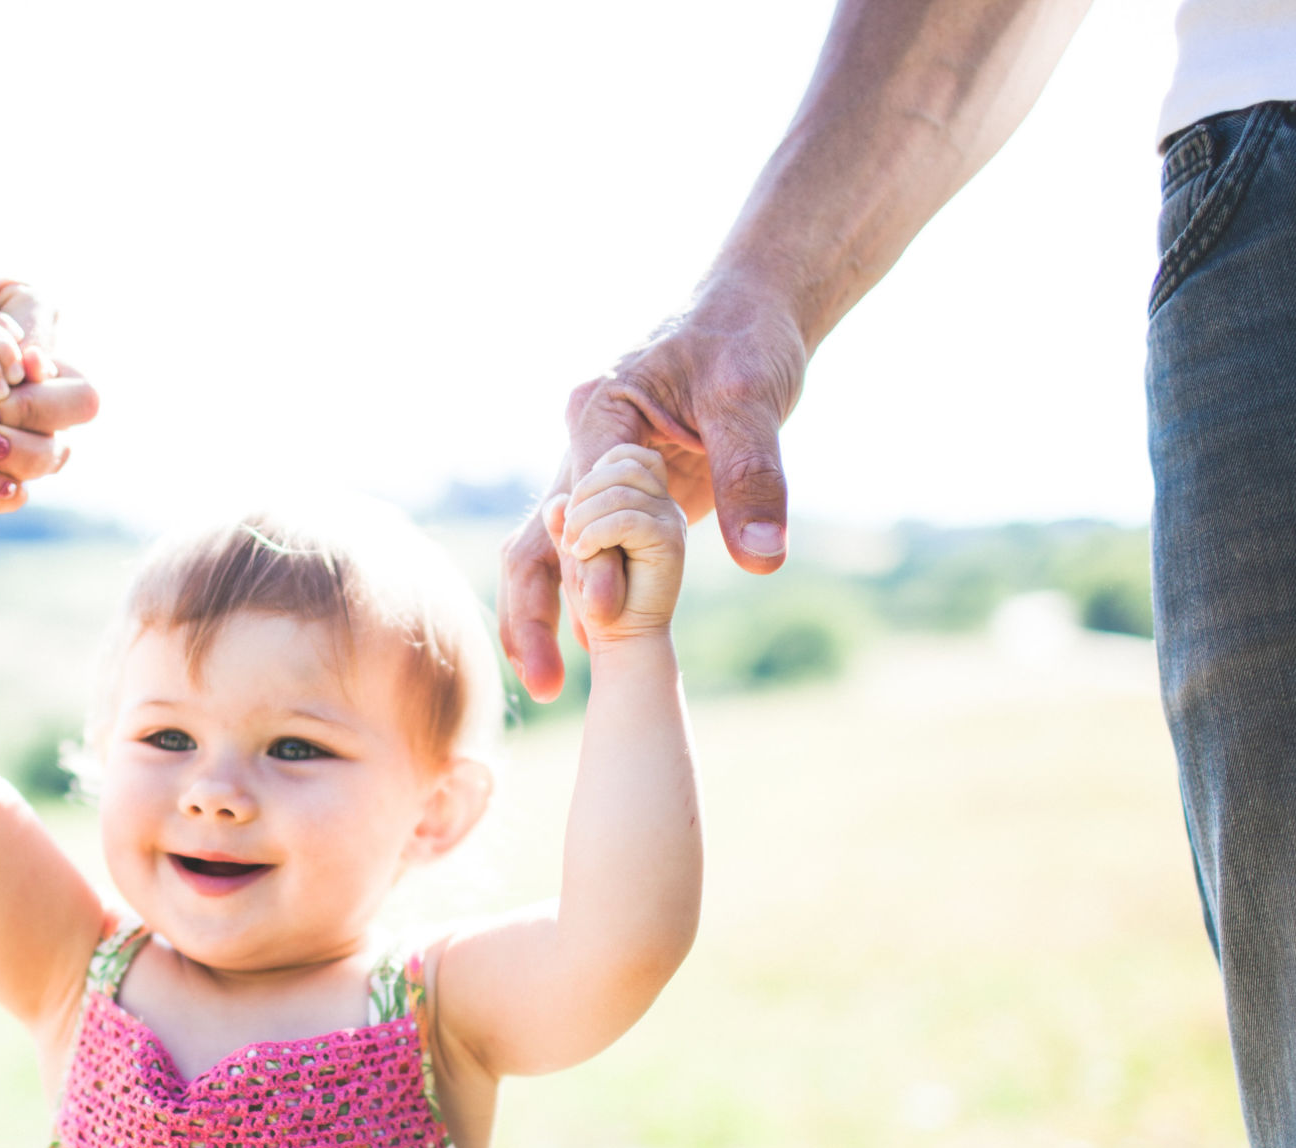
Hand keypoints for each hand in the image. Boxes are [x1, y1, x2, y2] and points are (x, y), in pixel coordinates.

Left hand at [0, 267, 89, 509]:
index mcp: (20, 304)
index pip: (49, 341)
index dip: (22, 368)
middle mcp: (30, 356)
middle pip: (78, 399)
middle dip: (29, 414)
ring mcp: (15, 403)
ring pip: (57, 444)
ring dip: (20, 453)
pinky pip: (24, 474)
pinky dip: (12, 486)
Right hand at [499, 282, 806, 698]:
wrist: (749, 315)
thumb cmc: (746, 342)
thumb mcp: (754, 400)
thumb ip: (755, 477)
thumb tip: (763, 559)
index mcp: (601, 412)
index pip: (583, 498)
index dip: (588, 558)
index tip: (603, 613)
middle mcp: (581, 447)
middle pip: (537, 537)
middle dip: (532, 611)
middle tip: (545, 683)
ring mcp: (592, 475)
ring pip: (546, 552)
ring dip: (540, 616)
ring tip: (547, 684)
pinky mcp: (617, 497)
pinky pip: (583, 555)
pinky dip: (577, 602)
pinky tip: (583, 656)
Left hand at [546, 444, 684, 647]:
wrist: (628, 638)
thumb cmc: (600, 597)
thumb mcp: (577, 550)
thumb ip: (567, 521)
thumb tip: (556, 502)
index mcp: (647, 498)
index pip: (627, 456)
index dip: (595, 472)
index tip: (575, 513)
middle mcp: (663, 504)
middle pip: (622, 465)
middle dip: (583, 493)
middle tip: (569, 533)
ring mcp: (670, 520)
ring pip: (620, 490)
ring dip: (584, 517)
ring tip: (576, 548)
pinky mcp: (671, 541)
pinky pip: (626, 518)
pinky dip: (596, 533)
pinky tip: (584, 552)